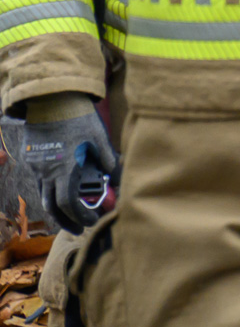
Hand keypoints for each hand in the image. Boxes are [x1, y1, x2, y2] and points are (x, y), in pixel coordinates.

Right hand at [18, 92, 116, 234]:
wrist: (50, 98)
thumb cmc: (77, 117)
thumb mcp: (98, 138)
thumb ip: (108, 160)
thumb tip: (119, 177)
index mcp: (63, 169)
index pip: (68, 204)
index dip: (80, 216)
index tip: (92, 221)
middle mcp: (46, 172)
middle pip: (52, 207)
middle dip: (66, 221)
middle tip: (80, 228)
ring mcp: (36, 166)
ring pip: (44, 195)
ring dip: (58, 208)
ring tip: (71, 213)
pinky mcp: (32, 158)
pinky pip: (40, 181)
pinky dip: (51, 191)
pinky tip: (62, 189)